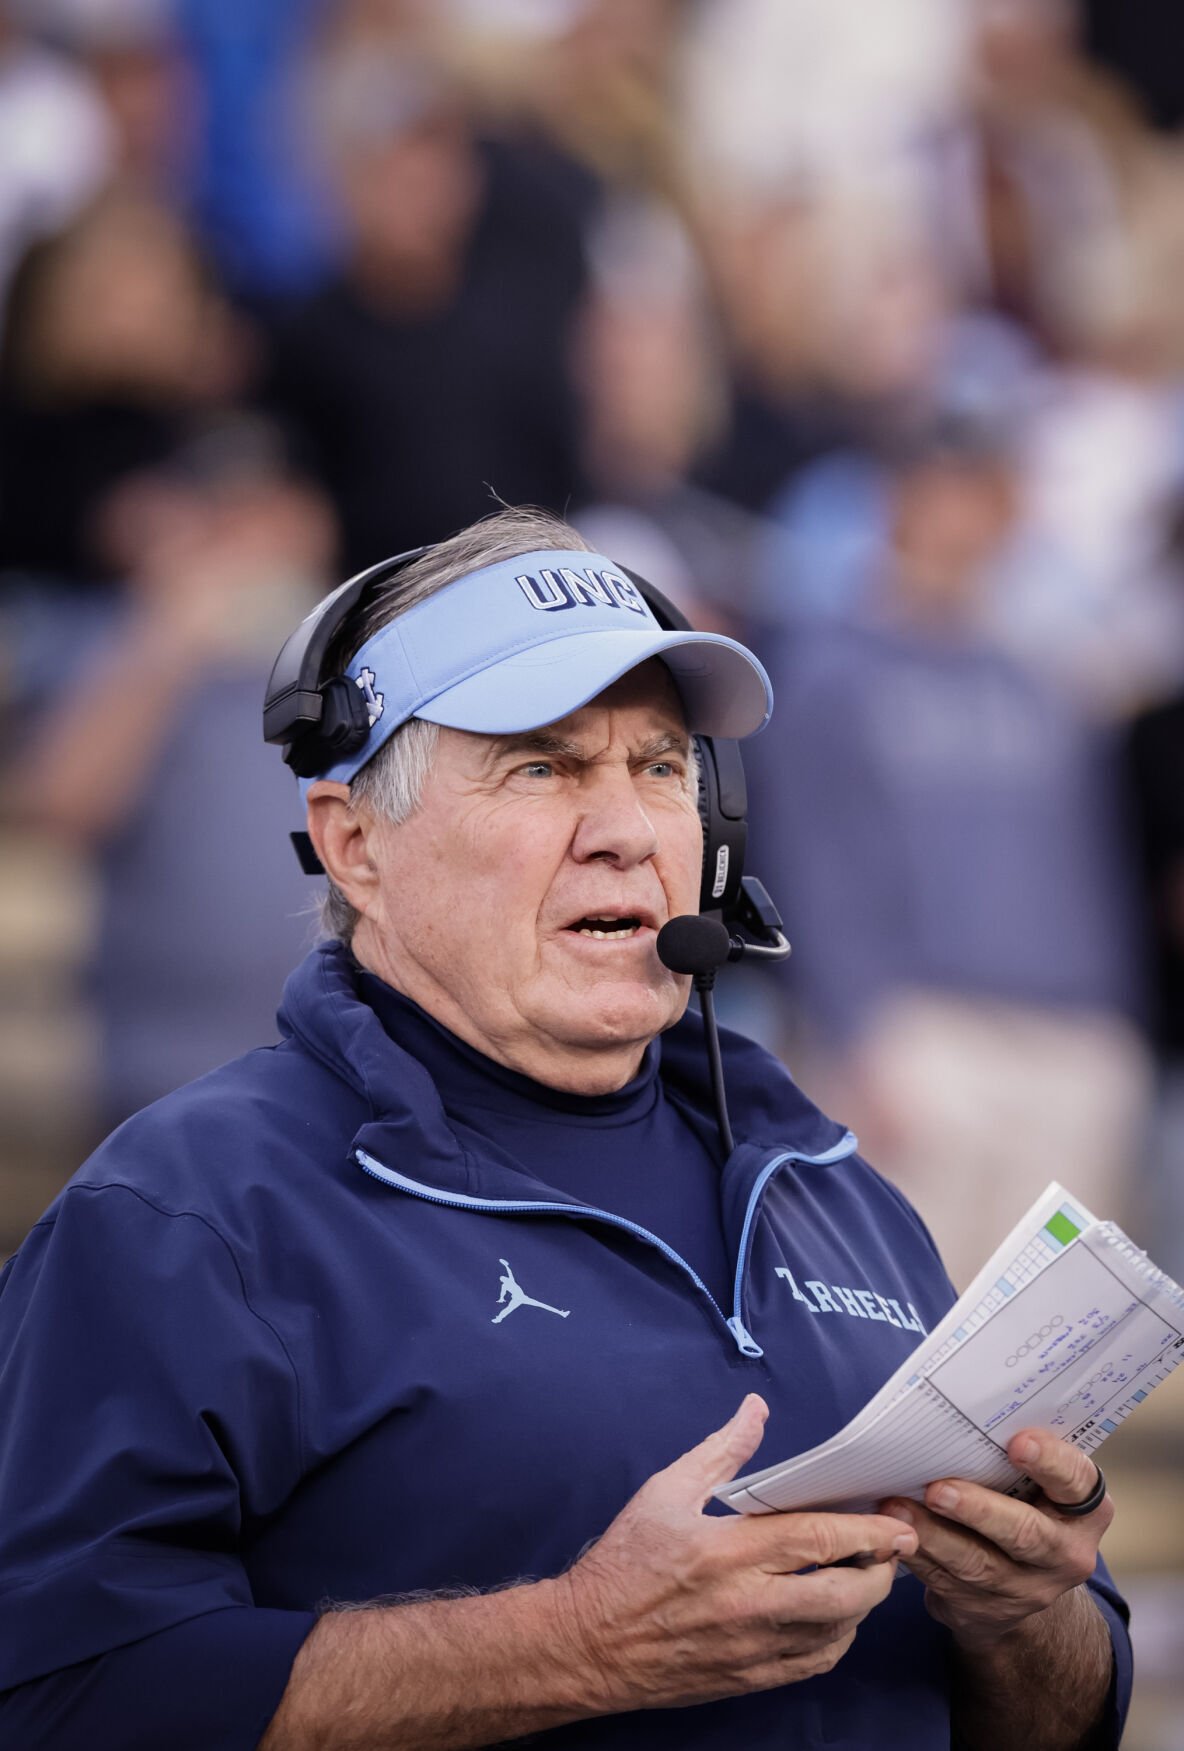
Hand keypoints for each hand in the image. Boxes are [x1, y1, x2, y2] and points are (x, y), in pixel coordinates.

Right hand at [553, 1395, 918, 1711]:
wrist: (586, 1643)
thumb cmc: (623, 1564)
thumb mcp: (664, 1492)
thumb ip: (720, 1452)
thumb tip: (754, 1410)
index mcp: (729, 1552)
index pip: (819, 1539)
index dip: (868, 1532)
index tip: (895, 1522)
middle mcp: (749, 1604)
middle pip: (845, 1594)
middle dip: (881, 1572)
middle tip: (891, 1552)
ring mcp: (752, 1649)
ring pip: (837, 1634)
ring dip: (862, 1606)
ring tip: (864, 1578)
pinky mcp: (748, 1679)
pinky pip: (814, 1665)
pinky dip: (836, 1641)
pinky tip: (833, 1618)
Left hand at [883, 1428, 1113, 1652]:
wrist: (1023, 1582)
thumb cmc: (1024, 1505)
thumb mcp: (1039, 1485)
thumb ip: (1016, 1457)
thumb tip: (960, 1412)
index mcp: (1084, 1511)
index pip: (1077, 1481)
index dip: (1051, 1461)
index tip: (1017, 1442)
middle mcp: (1064, 1554)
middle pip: (1026, 1534)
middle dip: (979, 1509)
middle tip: (938, 1489)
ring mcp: (1027, 1590)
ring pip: (977, 1565)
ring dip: (933, 1535)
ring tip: (897, 1506)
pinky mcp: (986, 1611)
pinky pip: (946, 1583)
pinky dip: (917, 1555)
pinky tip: (893, 1533)